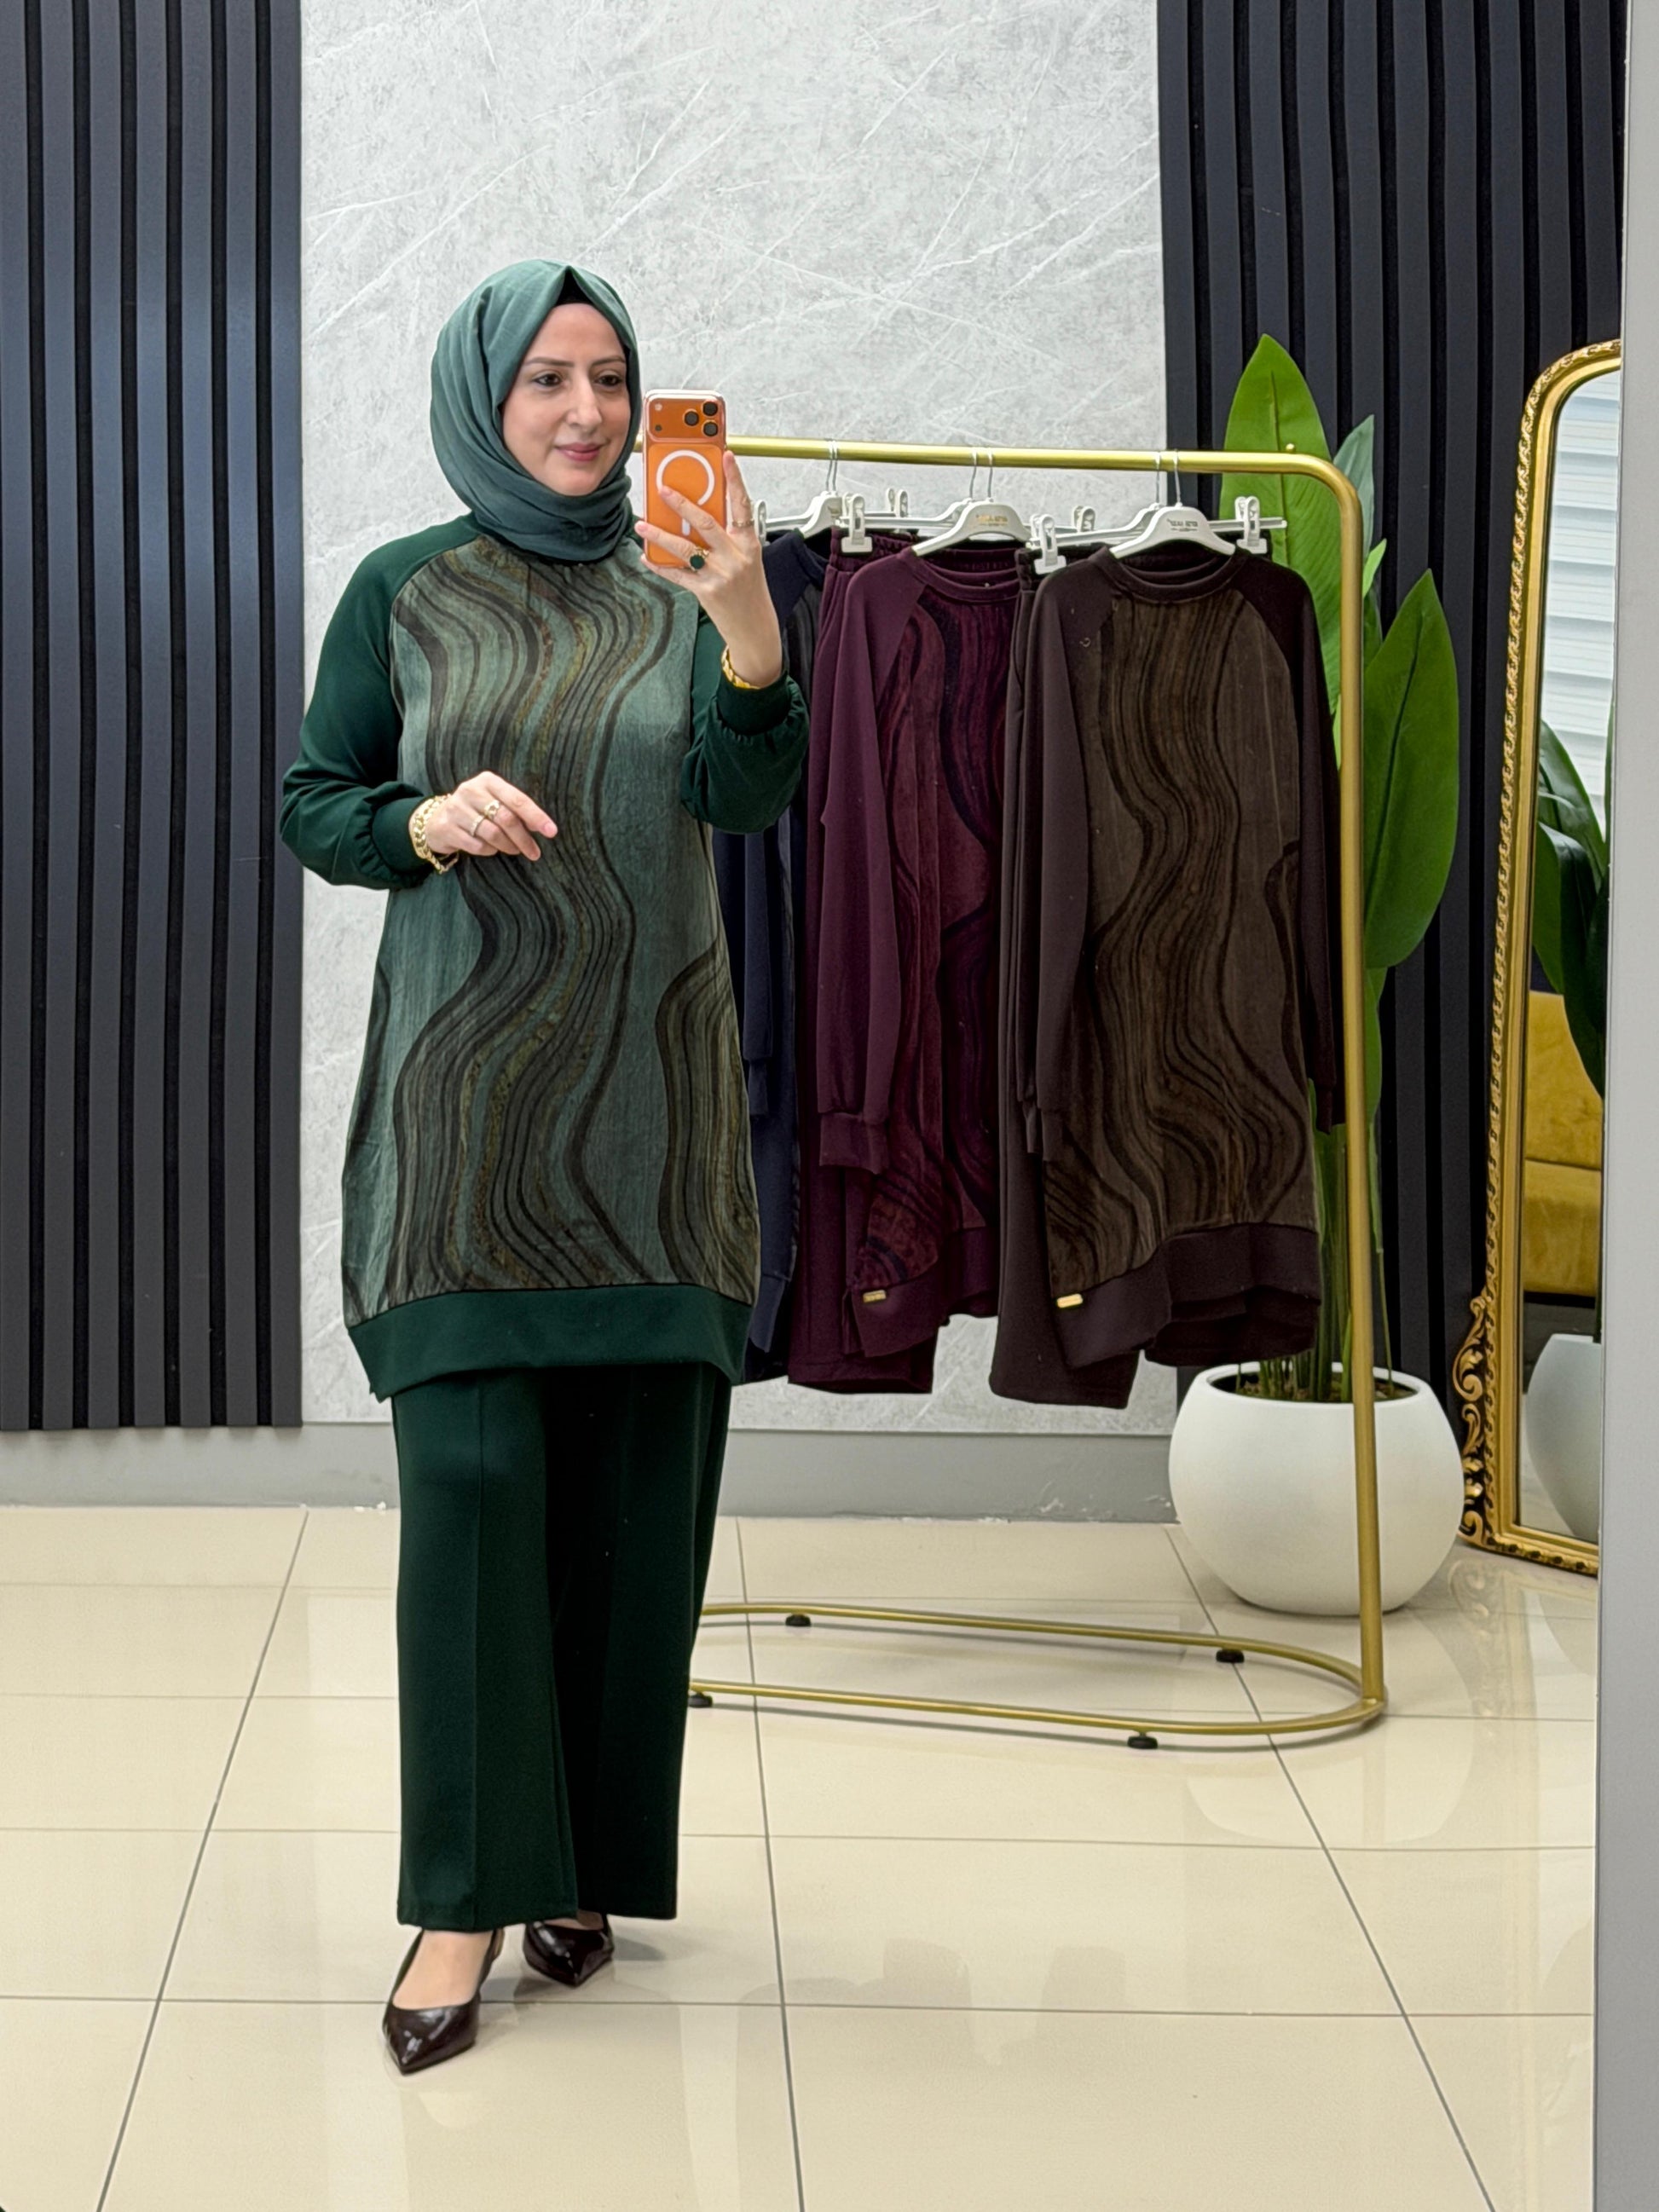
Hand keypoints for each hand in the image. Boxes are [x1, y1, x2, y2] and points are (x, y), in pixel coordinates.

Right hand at [424, 773, 556, 861]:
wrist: (436, 820)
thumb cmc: (475, 810)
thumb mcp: (494, 801)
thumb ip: (515, 809)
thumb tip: (542, 826)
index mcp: (488, 781)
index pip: (517, 799)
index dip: (536, 816)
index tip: (551, 831)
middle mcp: (471, 791)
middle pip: (506, 818)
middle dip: (524, 838)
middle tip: (534, 852)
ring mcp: (457, 809)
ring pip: (493, 834)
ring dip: (508, 846)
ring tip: (514, 850)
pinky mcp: (448, 828)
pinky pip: (477, 845)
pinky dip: (489, 851)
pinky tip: (491, 849)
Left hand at [634, 450, 783, 685]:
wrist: (755, 630)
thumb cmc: (751, 593)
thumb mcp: (748, 560)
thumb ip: (728, 539)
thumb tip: (698, 516)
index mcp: (749, 544)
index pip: (742, 505)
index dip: (735, 479)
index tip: (726, 456)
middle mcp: (735, 557)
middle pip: (706, 523)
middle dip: (682, 504)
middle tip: (662, 490)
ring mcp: (720, 575)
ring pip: (686, 548)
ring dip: (660, 536)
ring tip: (642, 525)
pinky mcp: (706, 592)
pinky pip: (677, 575)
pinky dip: (660, 566)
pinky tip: (646, 557)